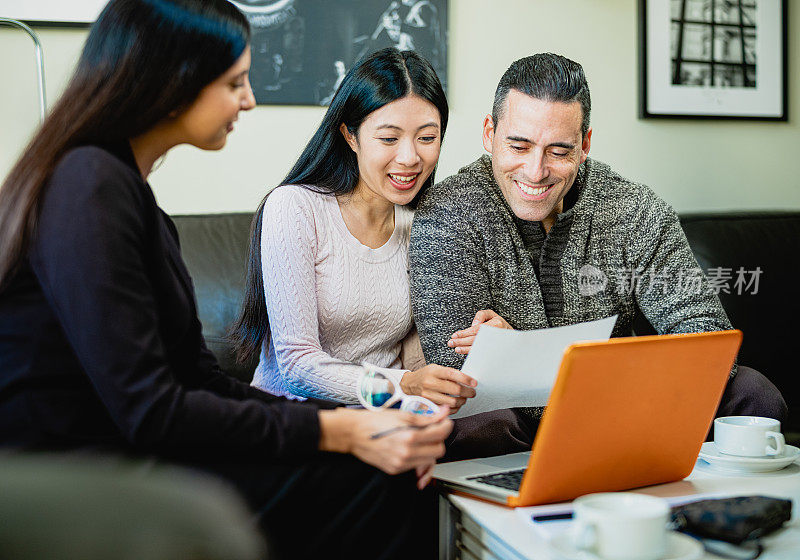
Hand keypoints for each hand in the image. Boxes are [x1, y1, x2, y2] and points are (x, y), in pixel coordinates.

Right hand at [319, 407, 452, 480]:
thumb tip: (442, 413)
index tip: (444, 421)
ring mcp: (401, 464)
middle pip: (438, 450)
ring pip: (429, 461)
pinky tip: (415, 450)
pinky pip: (416, 467)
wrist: (353, 433)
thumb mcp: (401, 414)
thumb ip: (425, 417)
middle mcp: (406, 453)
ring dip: (430, 449)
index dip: (445, 425)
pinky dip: (419, 458)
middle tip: (433, 429)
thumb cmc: (373, 421)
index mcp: (409, 436)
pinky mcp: (395, 469)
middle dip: (439, 439)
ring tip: (422, 438)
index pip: (440, 434)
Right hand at [400, 365, 476, 413]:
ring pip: (452, 402)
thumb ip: (449, 373)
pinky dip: (455, 408)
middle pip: (455, 389)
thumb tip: (467, 380)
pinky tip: (456, 404)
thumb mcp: (435, 368)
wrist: (409, 385)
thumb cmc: (425, 375)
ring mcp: (429, 396)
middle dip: (468, 392)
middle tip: (472, 392)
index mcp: (434, 372)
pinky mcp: (429, 405)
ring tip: (464, 398)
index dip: (466, 379)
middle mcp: (430, 383)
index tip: (474, 383)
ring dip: (462, 401)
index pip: (452, 374)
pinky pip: (446, 410)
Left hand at [448, 309, 512, 354]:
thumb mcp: (491, 314)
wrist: (512, 337)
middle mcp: (496, 335)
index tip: (455, 335)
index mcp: (495, 324)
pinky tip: (464, 352)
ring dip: (465, 349)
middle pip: (475, 339)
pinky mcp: (494, 351)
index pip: (476, 330)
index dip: (464, 333)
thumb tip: (473, 324)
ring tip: (456, 349)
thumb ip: (481, 315)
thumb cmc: (499, 323)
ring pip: (478, 348)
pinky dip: (471, 353)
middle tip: (451, 343)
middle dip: (461, 342)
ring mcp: (496, 345)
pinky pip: (481, 353)